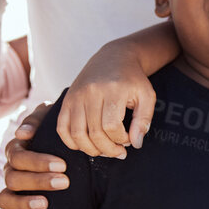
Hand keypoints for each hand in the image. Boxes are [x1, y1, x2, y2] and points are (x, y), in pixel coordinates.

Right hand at [0, 104, 66, 208]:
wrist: (73, 159)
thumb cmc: (62, 137)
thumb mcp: (54, 122)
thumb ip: (39, 119)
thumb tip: (22, 133)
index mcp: (17, 150)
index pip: (17, 156)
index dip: (37, 161)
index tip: (62, 165)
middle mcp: (11, 170)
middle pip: (13, 177)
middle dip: (39, 180)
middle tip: (64, 182)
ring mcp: (10, 190)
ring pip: (5, 198)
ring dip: (24, 202)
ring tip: (45, 203)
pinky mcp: (13, 208)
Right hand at [58, 44, 156, 159]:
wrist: (114, 57)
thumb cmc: (132, 79)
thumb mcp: (147, 96)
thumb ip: (143, 120)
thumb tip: (136, 144)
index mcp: (112, 89)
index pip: (112, 127)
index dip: (122, 140)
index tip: (129, 139)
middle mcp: (90, 92)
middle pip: (94, 133)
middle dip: (108, 149)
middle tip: (119, 151)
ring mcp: (75, 96)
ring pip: (77, 134)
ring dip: (91, 150)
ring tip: (104, 150)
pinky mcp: (67, 100)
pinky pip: (62, 128)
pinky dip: (71, 142)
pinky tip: (86, 144)